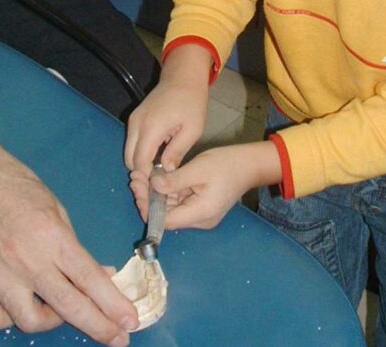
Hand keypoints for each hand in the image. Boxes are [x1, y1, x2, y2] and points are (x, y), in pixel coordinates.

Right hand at [0, 59, 136, 345]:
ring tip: (64, 310)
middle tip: (119, 338)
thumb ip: (73, 245)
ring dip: (53, 321)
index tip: (130, 320)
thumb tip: (95, 274)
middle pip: (69, 306)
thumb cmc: (17, 186)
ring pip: (31, 321)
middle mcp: (26, 261)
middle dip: (99, 325)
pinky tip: (21, 307)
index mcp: (52, 238)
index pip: (89, 279)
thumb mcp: (56, 208)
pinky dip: (10, 320)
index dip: (113, 304)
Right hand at [124, 43, 212, 174]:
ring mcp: (133, 120)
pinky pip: (133, 141)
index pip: (140, 162)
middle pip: (130, 159)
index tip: (158, 188)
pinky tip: (158, 152)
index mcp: (151, 128)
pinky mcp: (134, 117)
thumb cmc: (192, 102)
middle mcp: (136, 124)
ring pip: (129, 151)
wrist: (183, 77)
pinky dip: (141, 150)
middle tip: (159, 180)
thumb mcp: (193, 129)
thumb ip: (177, 152)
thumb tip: (165, 172)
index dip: (147, 178)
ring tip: (160, 166)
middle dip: (142, 172)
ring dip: (141, 161)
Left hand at [130, 142, 281, 229]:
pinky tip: (156, 179)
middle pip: (166, 215)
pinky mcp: (201, 206)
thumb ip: (174, 180)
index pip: (165, 221)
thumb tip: (152, 186)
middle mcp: (199, 220)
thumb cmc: (227, 164)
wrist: (250, 164)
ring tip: (141, 175)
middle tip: (135, 177)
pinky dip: (167, 192)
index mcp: (199, 214)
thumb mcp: (198, 169)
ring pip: (171, 208)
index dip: (147, 206)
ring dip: (156, 194)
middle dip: (148, 197)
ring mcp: (200, 214)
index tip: (137, 187)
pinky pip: (179, 202)